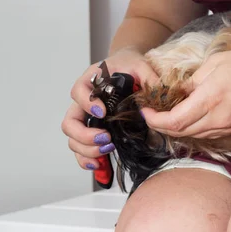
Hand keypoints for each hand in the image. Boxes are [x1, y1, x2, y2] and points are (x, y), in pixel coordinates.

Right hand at [61, 48, 158, 169]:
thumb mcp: (141, 66)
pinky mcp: (92, 130)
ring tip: (107, 150)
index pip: (78, 92)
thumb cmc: (129, 66)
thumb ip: (149, 77)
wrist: (127, 68)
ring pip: (73, 138)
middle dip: (85, 134)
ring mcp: (85, 117)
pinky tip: (99, 165)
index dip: (87, 104)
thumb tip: (160, 93)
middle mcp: (83, 101)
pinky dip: (87, 159)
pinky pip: (81, 148)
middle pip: (70, 121)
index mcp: (90, 81)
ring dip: (87, 149)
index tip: (102, 112)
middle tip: (106, 138)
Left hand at [142, 46, 230, 138]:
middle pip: (180, 133)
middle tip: (152, 112)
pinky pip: (208, 134)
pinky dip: (193, 128)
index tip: (145, 111)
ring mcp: (228, 127)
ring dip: (176, 128)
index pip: (174, 121)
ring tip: (167, 113)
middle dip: (161, 126)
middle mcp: (218, 119)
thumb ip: (193, 80)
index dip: (154, 120)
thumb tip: (178, 93)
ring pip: (194, 136)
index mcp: (211, 99)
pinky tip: (189, 116)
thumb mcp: (217, 62)